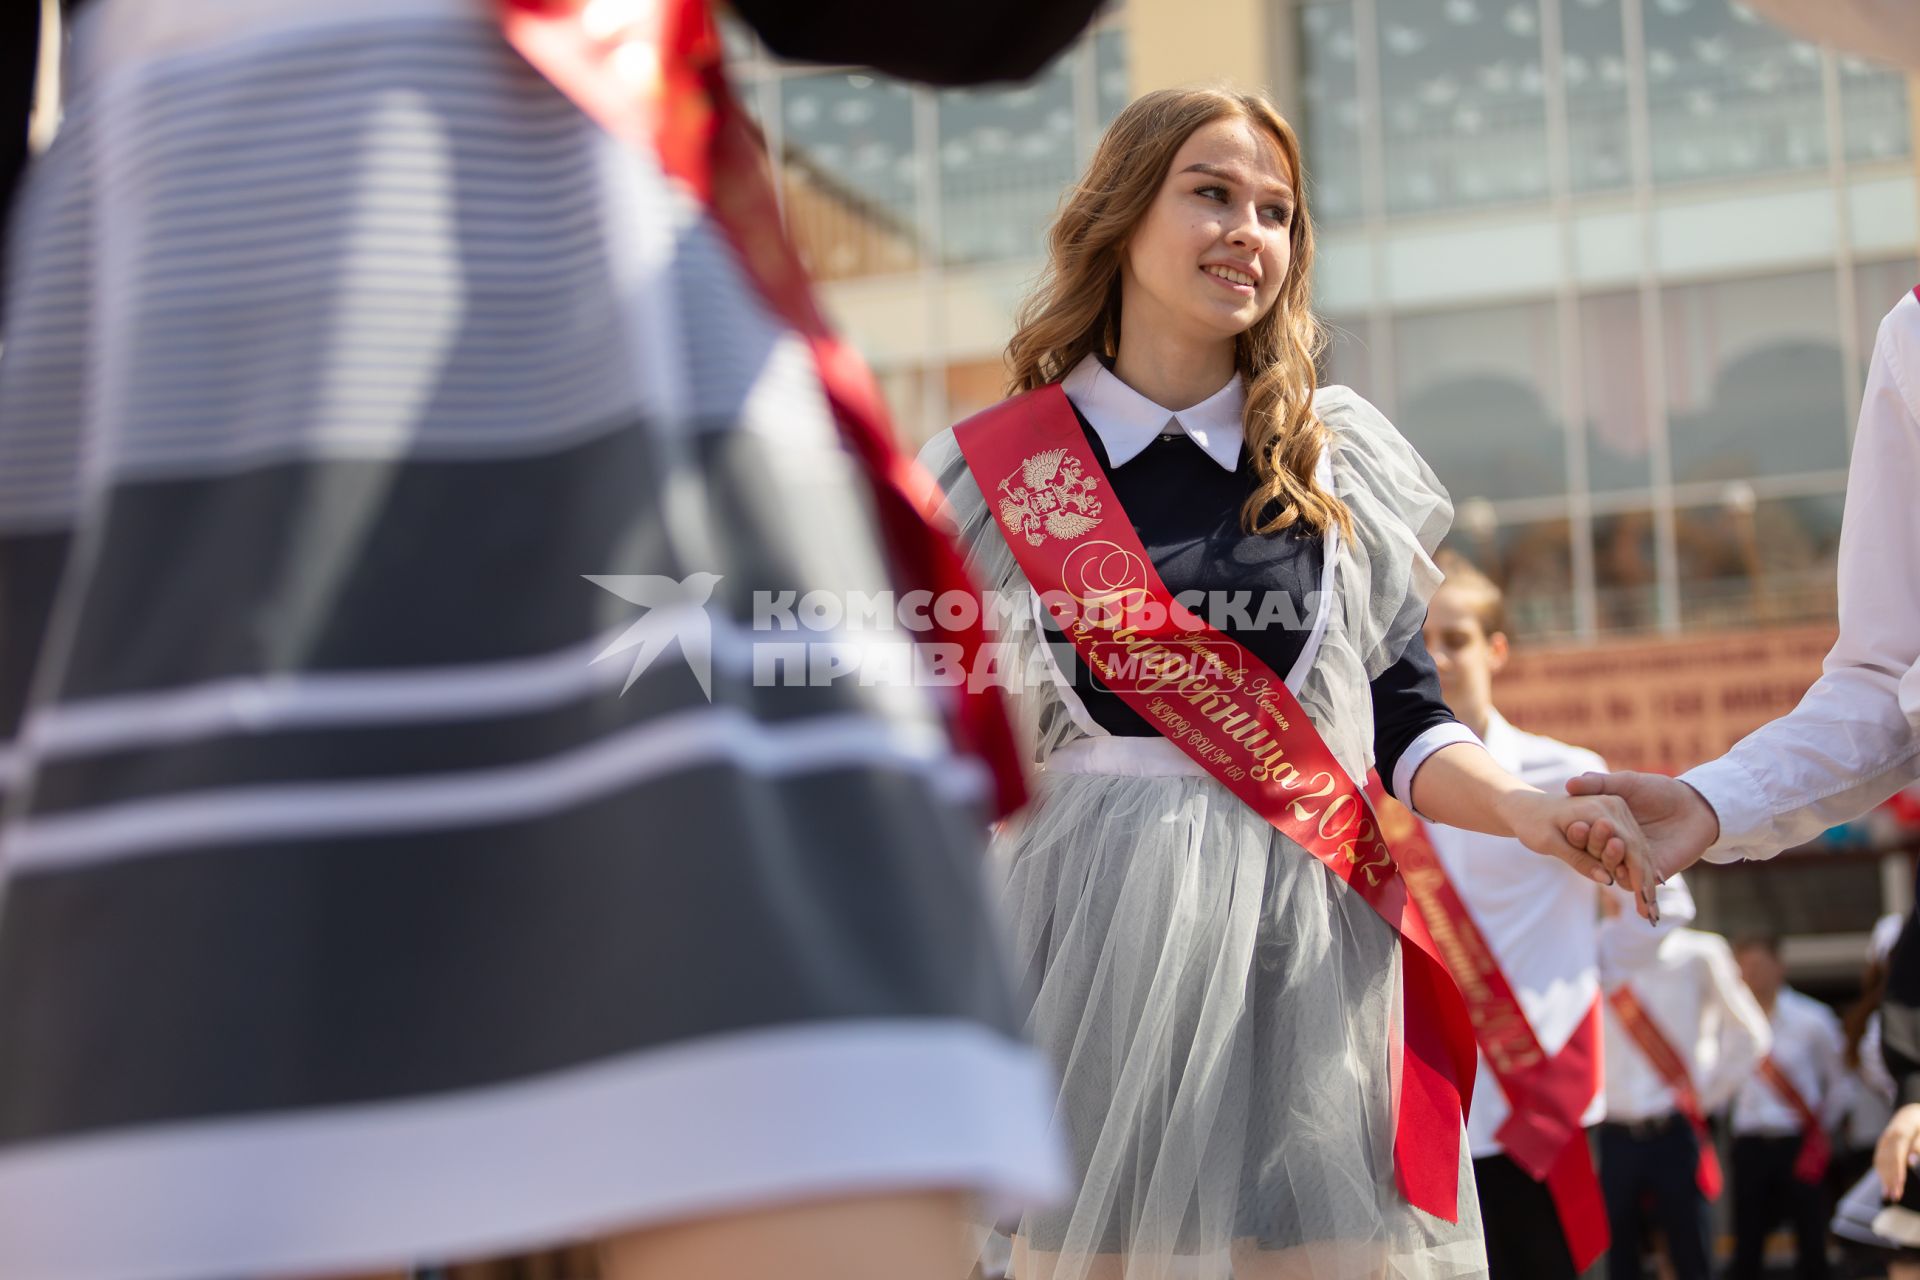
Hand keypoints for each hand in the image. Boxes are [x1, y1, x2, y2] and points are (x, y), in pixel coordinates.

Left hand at [1494, 789, 1660, 921]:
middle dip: (1646, 881)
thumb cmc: (1531, 824)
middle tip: (1652, 913)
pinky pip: (1630, 843)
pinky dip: (1637, 865)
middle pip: (1638, 847)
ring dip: (1646, 876)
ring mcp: (1615, 809)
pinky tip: (1642, 888)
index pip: (1628, 846)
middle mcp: (1612, 806)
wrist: (1525, 806)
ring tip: (1650, 907)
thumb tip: (1608, 881)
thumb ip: (1579, 860)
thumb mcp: (1549, 843)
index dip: (1637, 875)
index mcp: (1598, 809)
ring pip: (1638, 846)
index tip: (1644, 902)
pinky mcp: (1614, 816)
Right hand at [1563, 771, 1719, 898]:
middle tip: (1586, 837)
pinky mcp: (1652, 872)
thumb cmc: (1661, 790)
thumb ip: (1599, 782)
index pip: (1586, 836)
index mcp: (1609, 825)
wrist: (1696, 805)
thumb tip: (1570, 783)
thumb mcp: (1627, 782)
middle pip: (1596, 854)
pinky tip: (1624, 873)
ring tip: (1611, 851)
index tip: (1572, 828)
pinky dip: (1628, 881)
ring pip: (1613, 870)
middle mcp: (1618, 844)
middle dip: (1591, 849)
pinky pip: (1635, 883)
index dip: (1577, 835)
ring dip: (1609, 863)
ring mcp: (1635, 860)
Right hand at [1879, 1103, 1919, 1200]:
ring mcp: (1883, 1141)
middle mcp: (1888, 1137)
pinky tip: (1884, 1184)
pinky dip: (1880, 1172)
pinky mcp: (1882, 1144)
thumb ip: (1918, 1145)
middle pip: (1887, 1161)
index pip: (1897, 1156)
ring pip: (1881, 1161)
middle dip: (1890, 1180)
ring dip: (1884, 1179)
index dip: (1897, 1172)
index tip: (1899, 1187)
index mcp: (1900, 1134)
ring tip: (1888, 1195)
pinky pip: (1878, 1159)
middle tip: (1895, 1197)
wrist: (1910, 1112)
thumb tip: (1912, 1163)